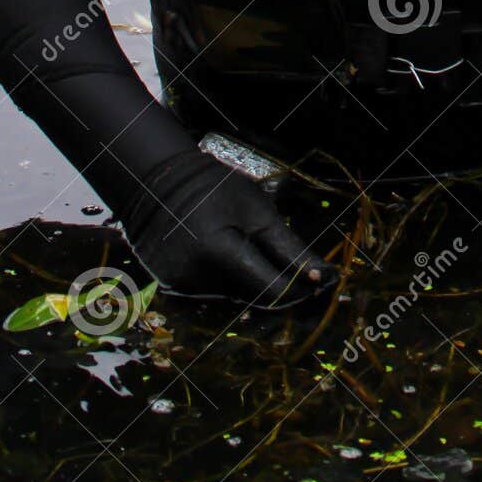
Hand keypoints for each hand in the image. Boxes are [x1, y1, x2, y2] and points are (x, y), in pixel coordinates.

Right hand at [122, 147, 335, 307]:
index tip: (318, 282)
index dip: (298, 288)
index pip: (270, 291)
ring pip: (233, 298)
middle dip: (275, 285)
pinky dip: (226, 281)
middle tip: (286, 263)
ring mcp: (180, 287)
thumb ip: (289, 249)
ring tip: (246, 248)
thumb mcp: (257, 211)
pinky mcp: (171, 289)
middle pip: (253, 298)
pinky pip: (211, 293)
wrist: (158, 182)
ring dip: (249, 283)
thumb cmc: (215, 190)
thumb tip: (322, 278)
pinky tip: (225, 255)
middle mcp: (195, 278)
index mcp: (218, 254)